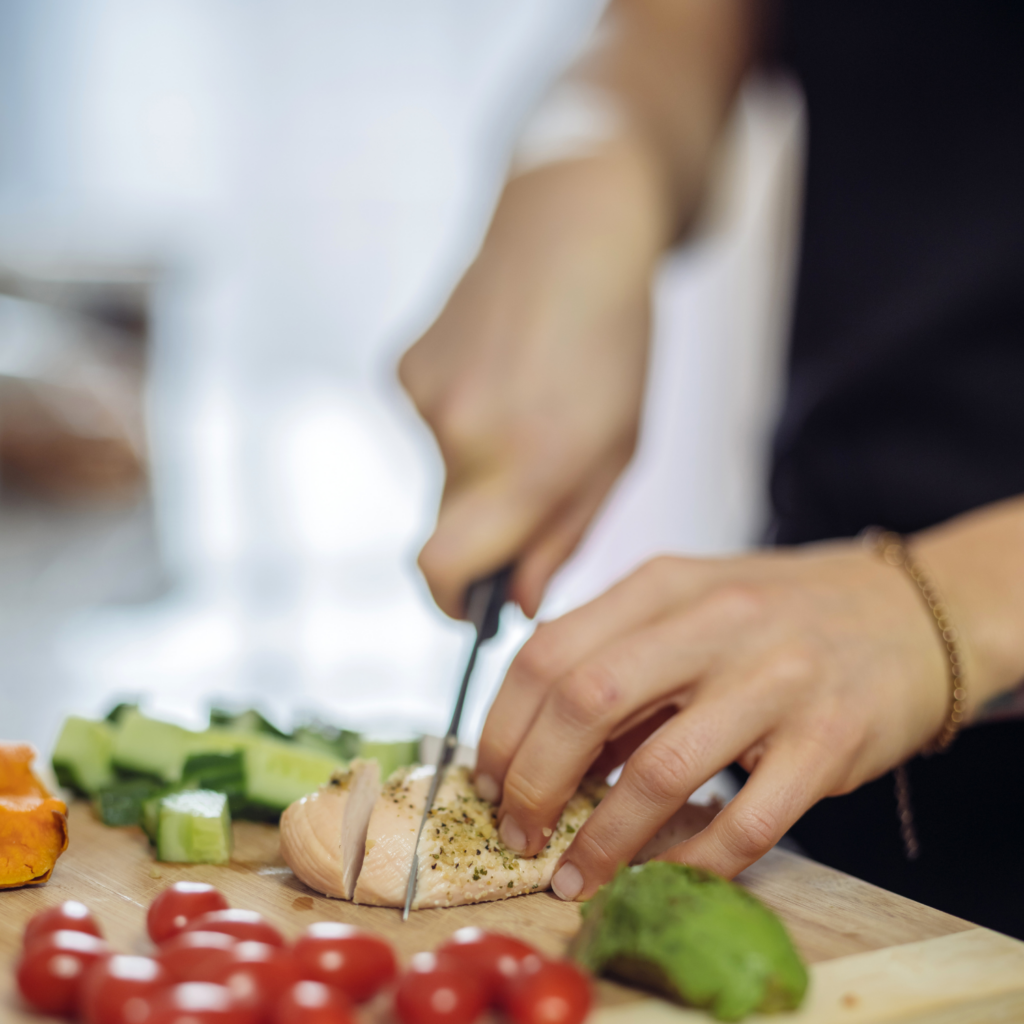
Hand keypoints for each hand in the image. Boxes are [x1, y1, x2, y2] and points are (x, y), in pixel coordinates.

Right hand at [399, 148, 668, 617]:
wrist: (573, 231)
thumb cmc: (613, 346)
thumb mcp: (614, 453)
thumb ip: (561, 538)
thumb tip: (514, 602)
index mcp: (530, 465)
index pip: (446, 571)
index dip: (454, 603)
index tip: (473, 609)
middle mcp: (465, 436)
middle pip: (445, 528)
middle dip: (481, 530)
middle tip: (529, 485)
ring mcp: (426, 398)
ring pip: (442, 474)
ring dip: (478, 464)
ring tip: (526, 404)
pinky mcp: (405, 367)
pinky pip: (431, 426)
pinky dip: (462, 418)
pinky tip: (499, 373)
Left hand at [474, 544, 951, 897]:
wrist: (912, 610)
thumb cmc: (780, 613)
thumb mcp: (690, 605)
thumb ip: (619, 661)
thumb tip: (543, 750)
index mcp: (664, 583)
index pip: (547, 651)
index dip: (502, 725)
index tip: (488, 778)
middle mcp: (714, 622)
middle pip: (583, 700)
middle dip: (532, 780)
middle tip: (517, 831)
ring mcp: (775, 680)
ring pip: (658, 770)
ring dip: (601, 839)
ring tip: (572, 875)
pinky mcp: (830, 741)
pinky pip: (746, 821)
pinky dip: (690, 859)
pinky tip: (663, 874)